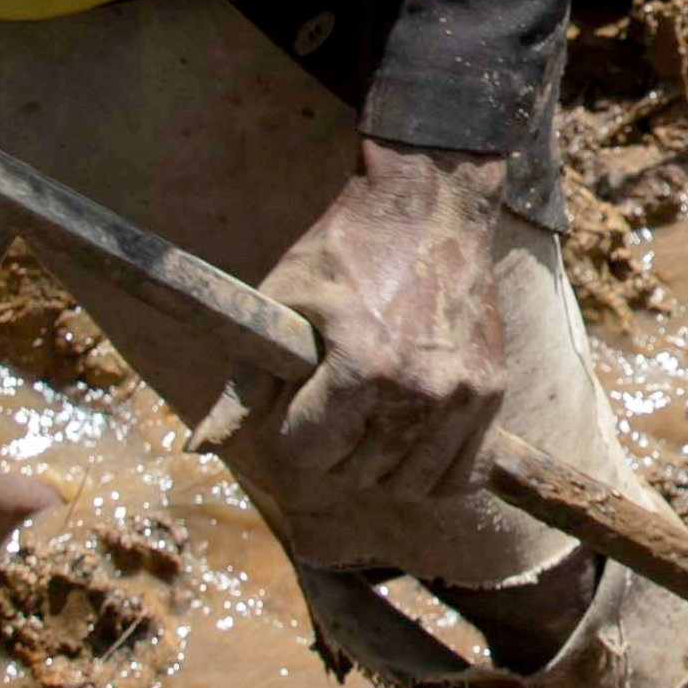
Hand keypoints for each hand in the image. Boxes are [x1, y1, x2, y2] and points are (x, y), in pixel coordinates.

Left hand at [244, 144, 517, 518]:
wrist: (431, 203)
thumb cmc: (345, 248)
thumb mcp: (284, 302)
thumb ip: (245, 382)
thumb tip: (197, 447)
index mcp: (361, 365)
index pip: (309, 452)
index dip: (291, 429)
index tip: (296, 400)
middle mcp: (417, 389)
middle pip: (356, 473)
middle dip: (332, 448)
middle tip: (331, 405)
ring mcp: (461, 393)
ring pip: (409, 484)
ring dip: (379, 467)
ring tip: (368, 426)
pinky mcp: (490, 391)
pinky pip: (462, 472)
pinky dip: (432, 474)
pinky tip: (411, 447)